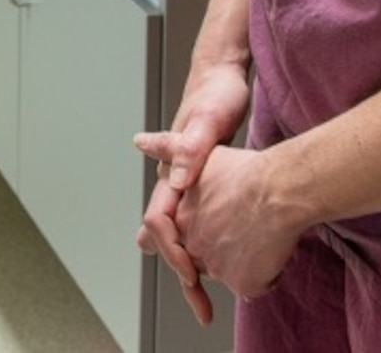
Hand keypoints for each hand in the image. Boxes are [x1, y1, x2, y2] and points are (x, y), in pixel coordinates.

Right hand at [134, 58, 252, 323]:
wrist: (222, 76)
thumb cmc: (215, 94)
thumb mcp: (208, 120)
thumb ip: (190, 148)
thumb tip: (175, 180)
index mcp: (170, 169)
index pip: (158, 221)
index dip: (172, 251)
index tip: (191, 273)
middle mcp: (173, 180)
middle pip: (165, 235)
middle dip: (179, 270)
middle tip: (199, 304)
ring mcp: (188, 182)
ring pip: (179, 232)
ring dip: (190, 263)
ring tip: (204, 296)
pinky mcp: (205, 183)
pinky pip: (198, 223)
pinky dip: (204, 246)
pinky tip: (222, 258)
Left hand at [172, 144, 309, 307]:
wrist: (279, 189)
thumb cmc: (247, 170)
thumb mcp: (201, 151)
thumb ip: (169, 150)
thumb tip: (139, 141)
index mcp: (179, 218)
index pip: (166, 241)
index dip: (177, 247)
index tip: (184, 256)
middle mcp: (193, 246)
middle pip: (199, 258)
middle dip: (215, 251)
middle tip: (239, 233)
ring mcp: (217, 267)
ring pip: (228, 272)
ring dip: (241, 262)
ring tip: (260, 234)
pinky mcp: (243, 283)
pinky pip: (252, 286)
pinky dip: (263, 275)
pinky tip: (273, 251)